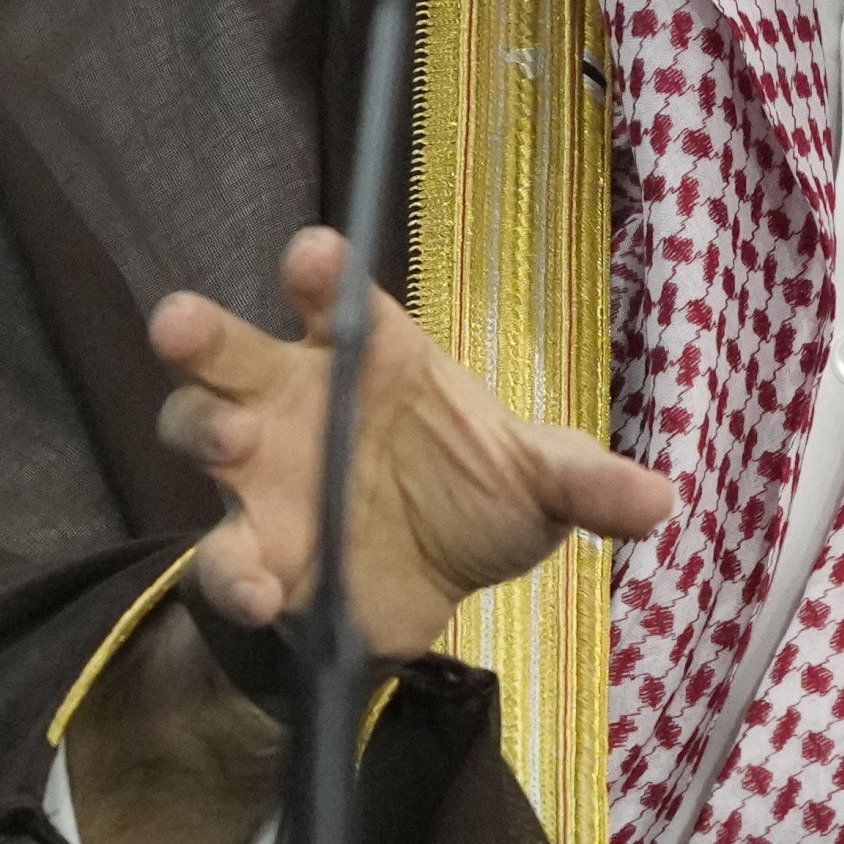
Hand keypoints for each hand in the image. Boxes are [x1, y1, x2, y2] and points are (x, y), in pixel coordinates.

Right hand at [150, 225, 673, 660]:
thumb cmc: (477, 492)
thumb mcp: (545, 483)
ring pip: (198, 431)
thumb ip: (590, 484)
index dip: (322, 275)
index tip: (313, 254)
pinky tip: (259, 589)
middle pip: (233, 352)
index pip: (342, 302)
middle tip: (182, 319)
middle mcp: (302, 402)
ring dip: (202, 430)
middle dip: (204, 332)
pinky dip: (232, 571)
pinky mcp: (254, 550)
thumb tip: (661, 501)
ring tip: (227, 440)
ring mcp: (264, 475)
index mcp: (376, 359)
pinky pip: (224, 556)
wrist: (438, 583)